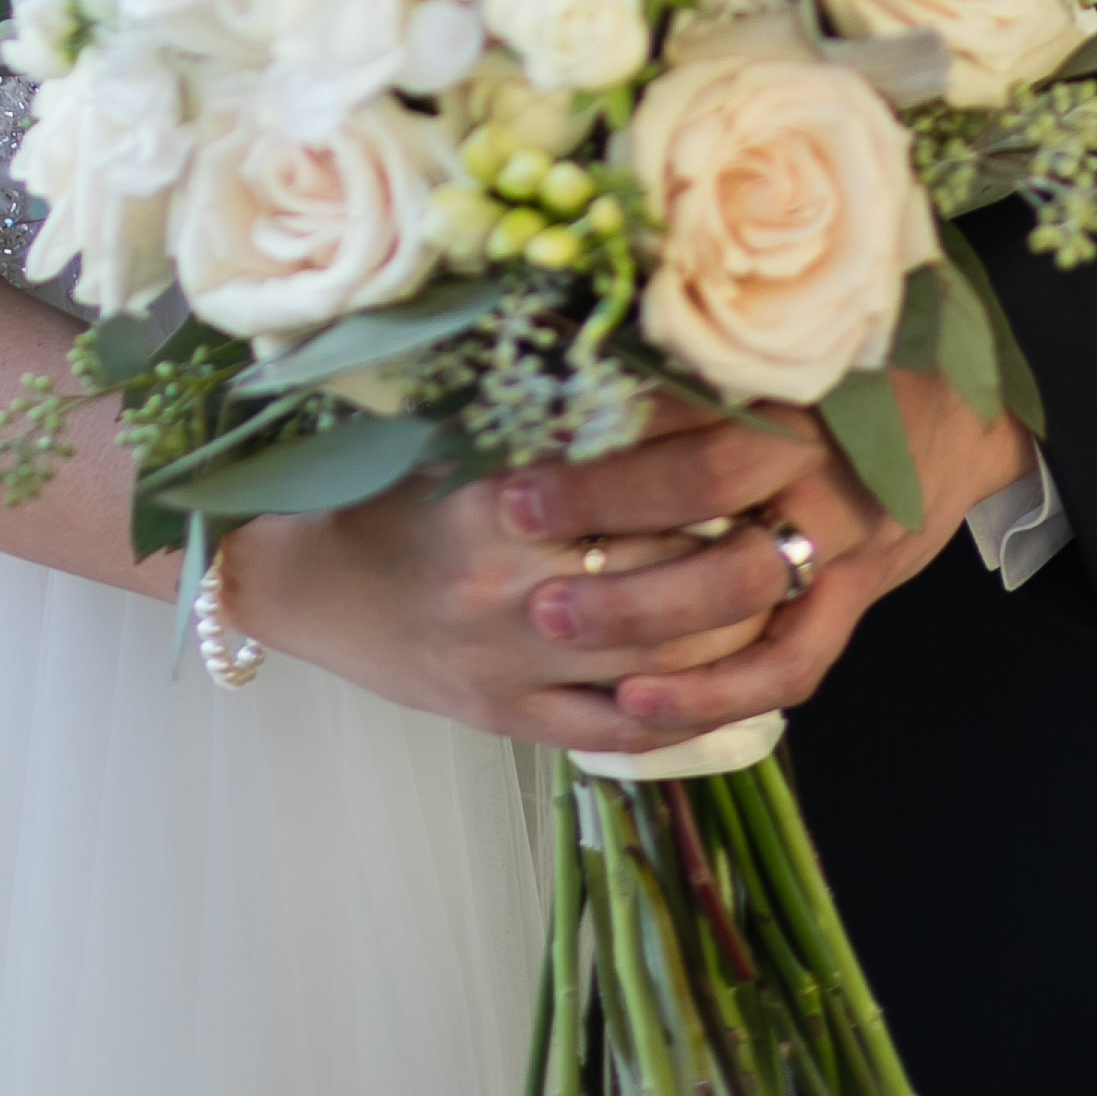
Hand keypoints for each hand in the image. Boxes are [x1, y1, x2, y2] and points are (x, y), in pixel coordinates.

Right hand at [239, 461, 786, 749]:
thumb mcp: (459, 430)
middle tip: (800, 513)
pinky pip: (617, 731)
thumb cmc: (382, 488)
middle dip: (746, 548)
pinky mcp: (509, 719)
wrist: (297, 581)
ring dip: (732, 631)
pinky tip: (732, 682)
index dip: (715, 459)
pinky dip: (684, 711)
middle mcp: (511, 586)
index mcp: (499, 499)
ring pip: (659, 662)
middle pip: (668, 576)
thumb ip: (553, 409)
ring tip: (782, 590)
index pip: (640, 481)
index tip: (771, 434)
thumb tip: (662, 365)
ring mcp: (511, 663)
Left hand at [500, 370, 1036, 746]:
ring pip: (740, 586)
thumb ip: (702, 343)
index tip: (529, 416)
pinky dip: (714, 694)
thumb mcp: (790, 330)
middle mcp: (820, 455)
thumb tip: (577, 337)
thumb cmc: (852, 361)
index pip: (692, 388)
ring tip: (554, 620)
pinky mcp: (857, 597)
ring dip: (641, 609)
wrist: (963, 409)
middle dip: (605, 505)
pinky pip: (790, 664)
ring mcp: (844, 534)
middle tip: (517, 516)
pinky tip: (637, 710)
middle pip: (706, 483)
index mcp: (796, 375)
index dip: (610, 405)